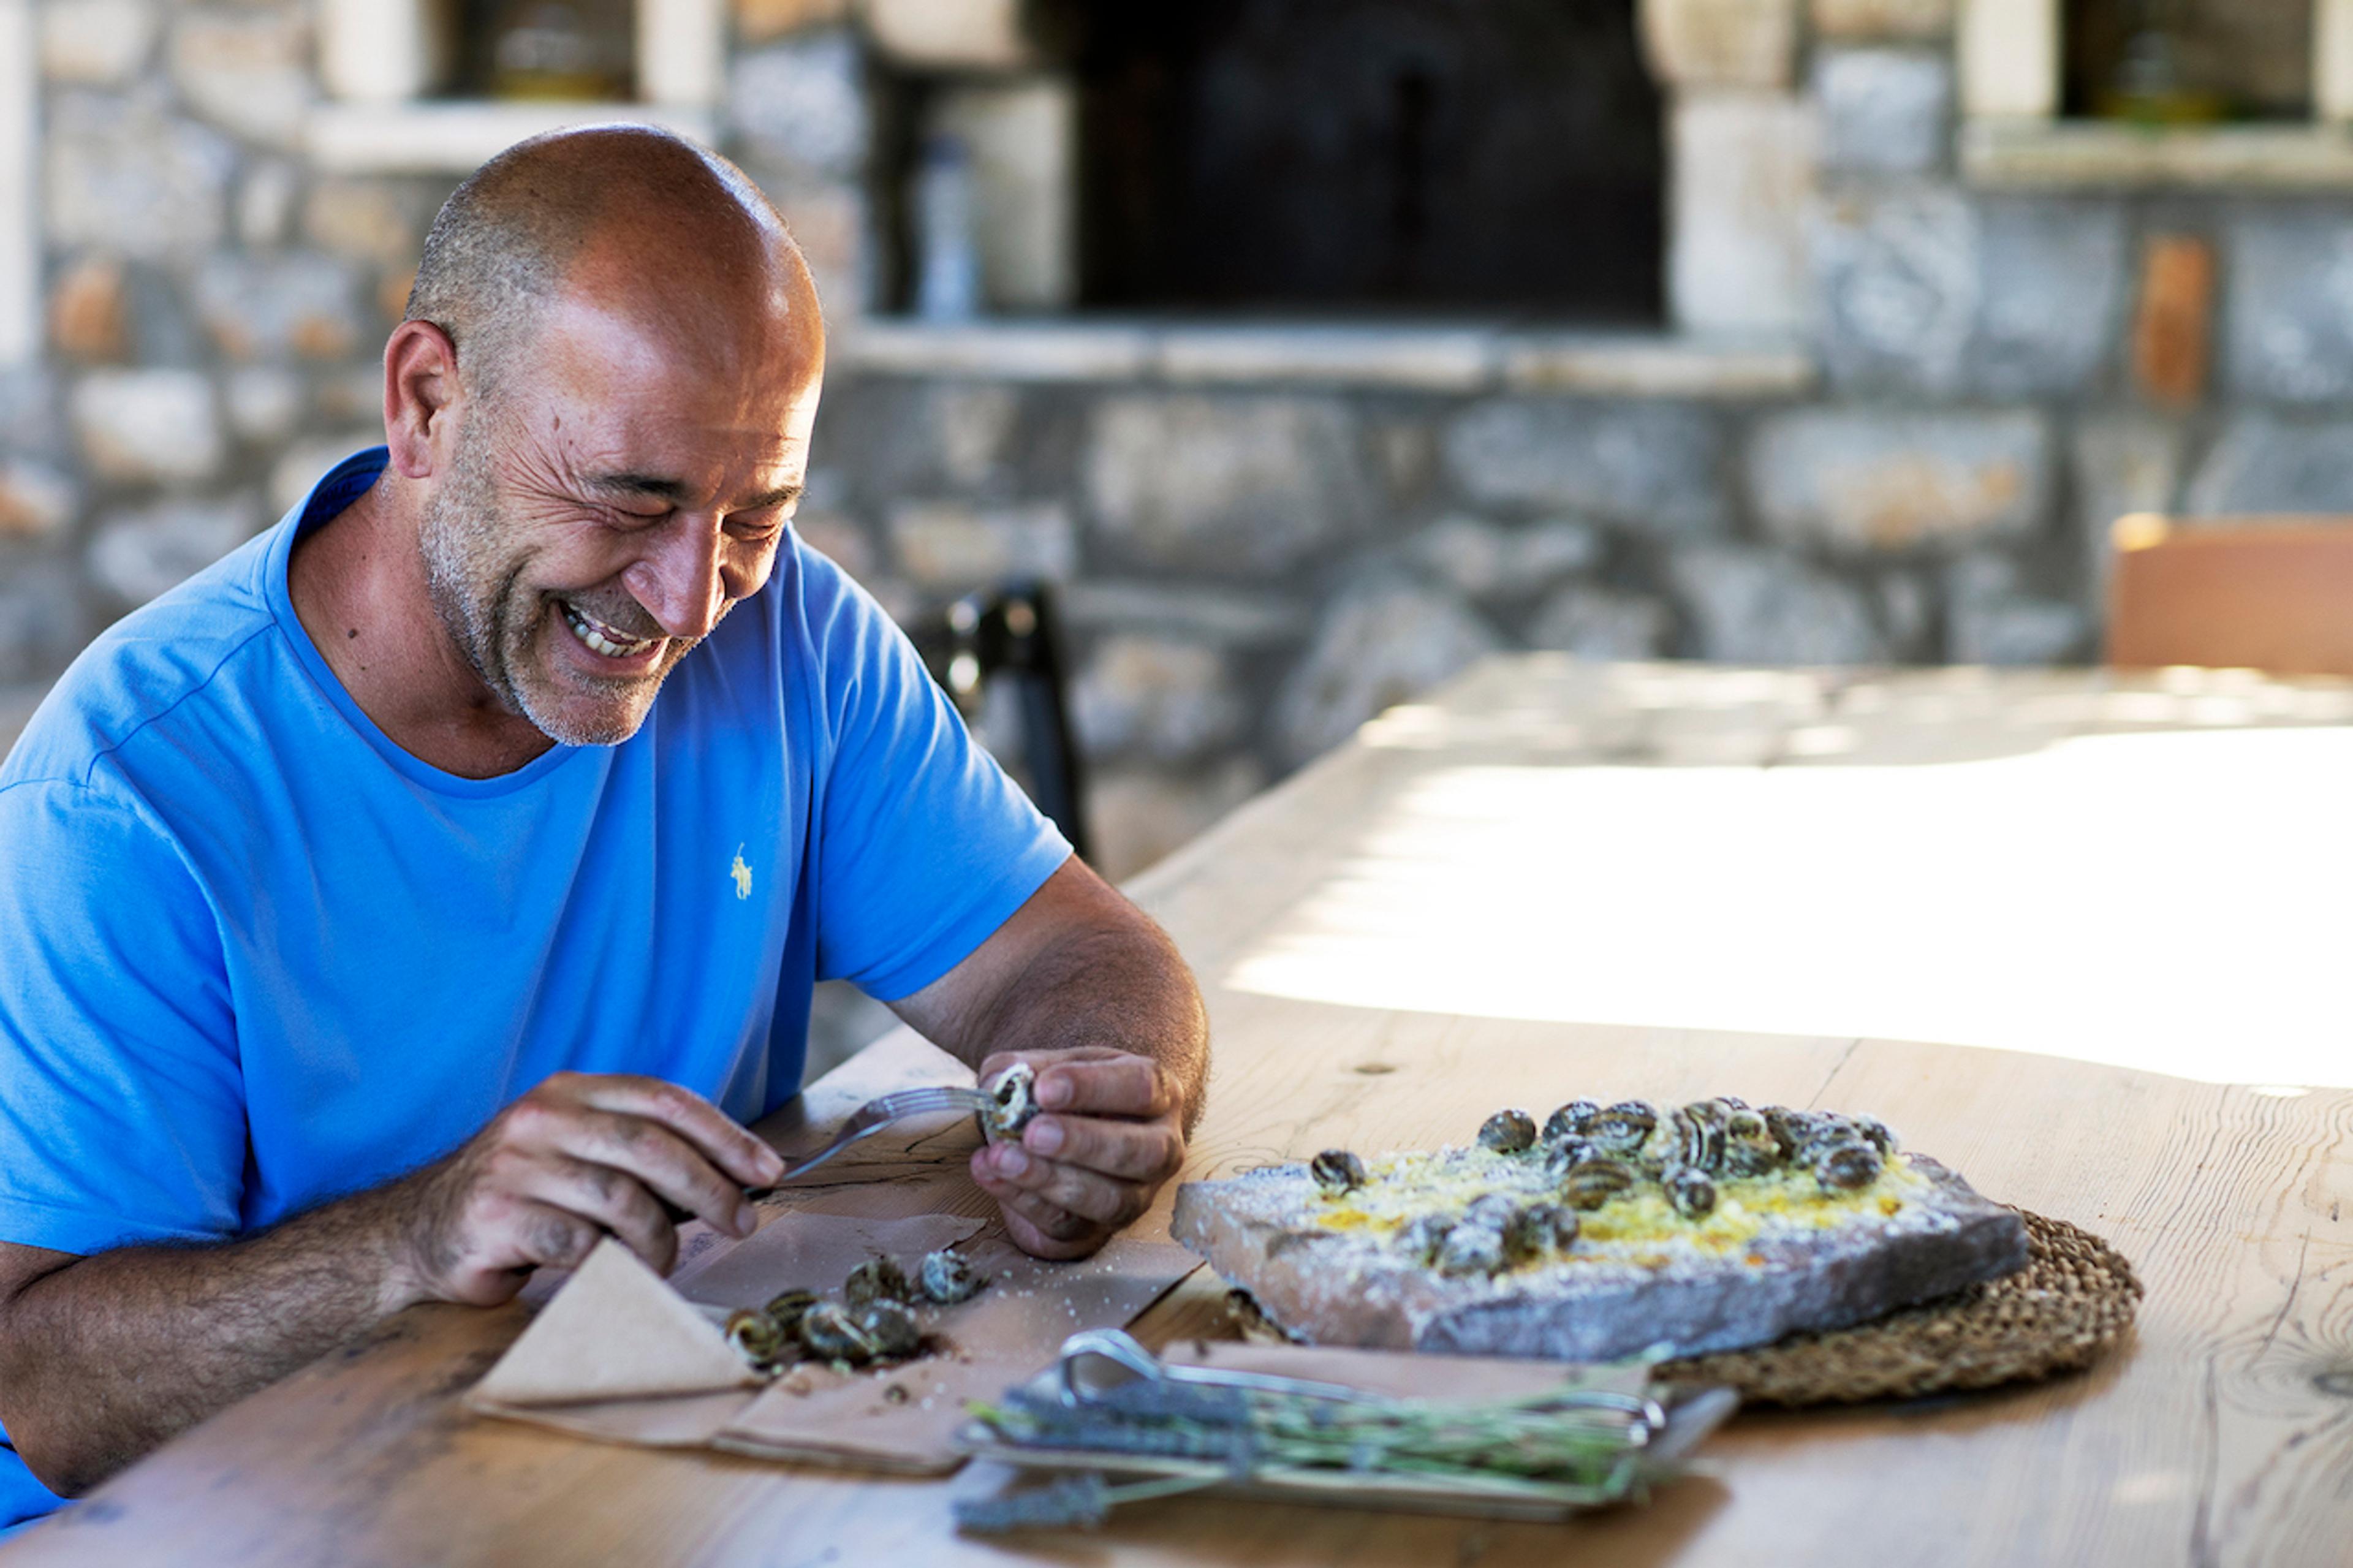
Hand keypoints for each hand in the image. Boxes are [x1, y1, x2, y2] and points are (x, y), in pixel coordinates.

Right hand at [388, 1072, 784, 1306]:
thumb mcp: (581, 1155)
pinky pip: (579, 1243)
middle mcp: (542, 1117)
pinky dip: (609, 1264)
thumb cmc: (523, 1198)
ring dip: (660, 1239)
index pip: (665, 1099)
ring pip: (622, 1199)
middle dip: (711, 1188)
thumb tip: (737, 1177)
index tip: (765, 1169)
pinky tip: (613, 1273)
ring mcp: (515, 1164)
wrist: (420, 1231)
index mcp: (572, 1092)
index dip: (724, 1134)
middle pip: (652, 1147)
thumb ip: (643, 1157)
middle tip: (741, 1222)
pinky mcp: (495, 1214)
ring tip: (662, 1260)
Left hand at [967, 1047, 1188, 1260]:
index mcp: (1156, 1094)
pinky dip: (1023, 1199)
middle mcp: (1159, 1148)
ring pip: (1110, 1199)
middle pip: (1141, 1152)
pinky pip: (1067, 1224)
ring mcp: (1136, 1195)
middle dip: (1083, 1142)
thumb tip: (998, 1084)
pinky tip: (992, 1174)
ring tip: (1002, 1156)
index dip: (1094, 1088)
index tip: (1044, 1088)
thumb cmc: (1067, 1100)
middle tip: (1033, 1132)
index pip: (1141, 1087)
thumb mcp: (1050, 1070)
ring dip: (1050, 1179)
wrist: (1059, 1143)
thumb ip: (1021, 1069)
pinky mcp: (1098, 1230)